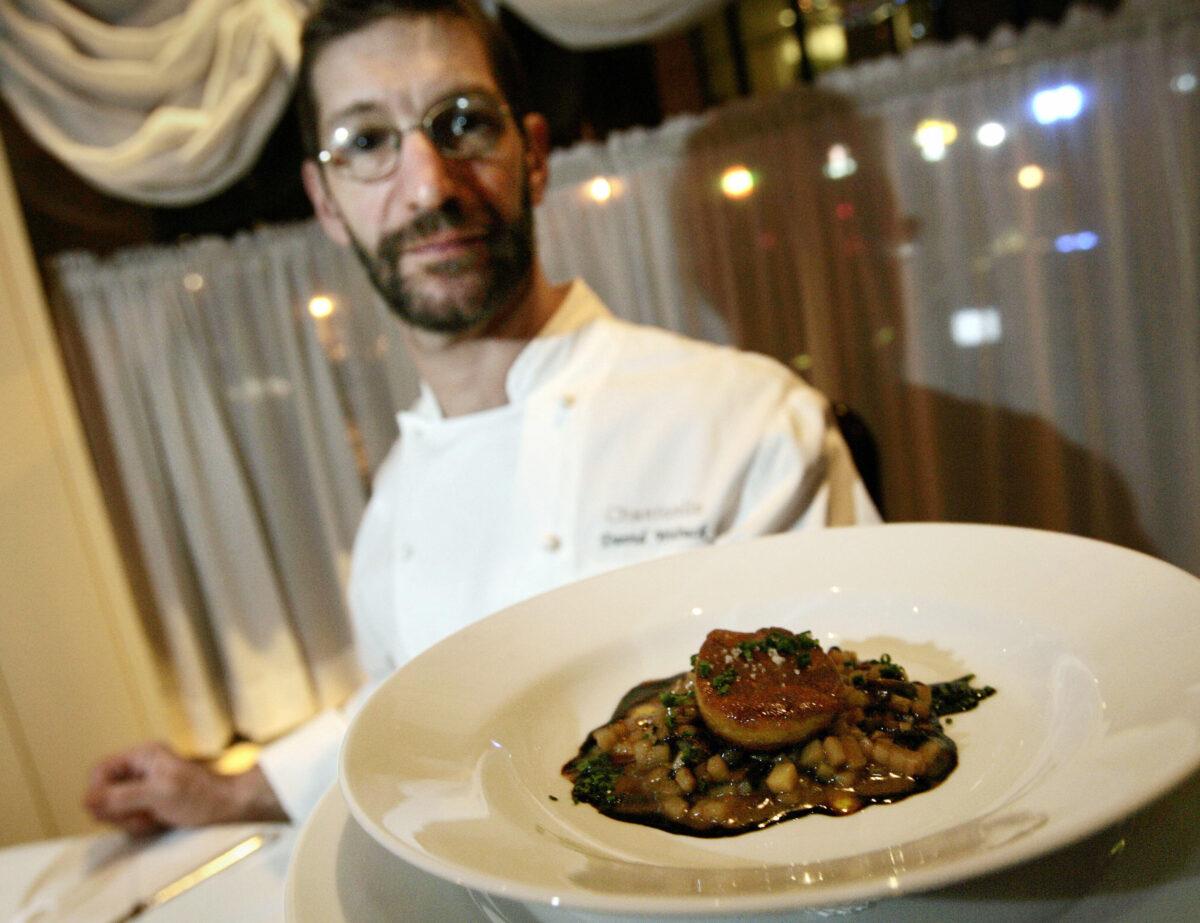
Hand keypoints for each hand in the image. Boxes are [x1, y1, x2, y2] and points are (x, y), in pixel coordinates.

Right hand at [84, 741, 285, 834]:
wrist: (228, 808)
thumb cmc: (201, 795)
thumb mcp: (159, 793)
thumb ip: (122, 796)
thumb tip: (87, 800)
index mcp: (142, 756)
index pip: (99, 771)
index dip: (97, 792)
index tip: (106, 809)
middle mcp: (140, 770)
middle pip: (103, 794)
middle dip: (118, 810)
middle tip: (141, 813)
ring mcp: (143, 789)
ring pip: (114, 810)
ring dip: (130, 820)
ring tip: (154, 818)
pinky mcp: (149, 805)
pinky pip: (128, 821)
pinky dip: (139, 827)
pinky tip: (157, 823)